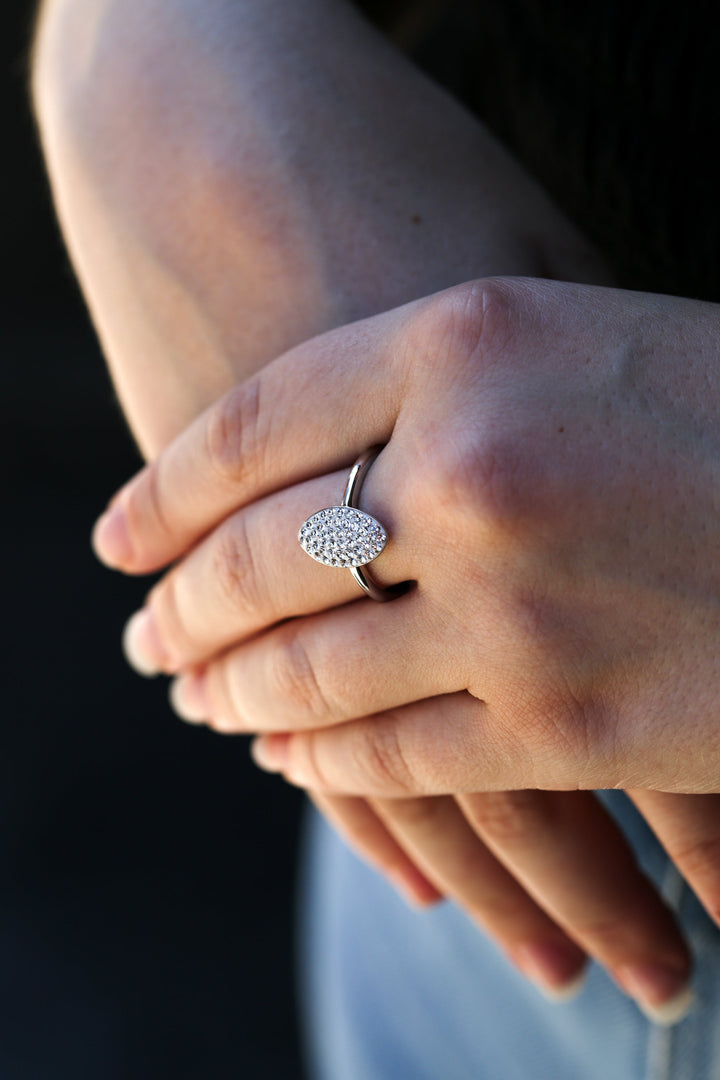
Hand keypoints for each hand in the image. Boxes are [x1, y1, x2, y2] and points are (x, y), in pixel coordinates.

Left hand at [92, 276, 719, 1016]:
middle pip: (256, 557)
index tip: (117, 541)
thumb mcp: (581, 333)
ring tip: (195, 699)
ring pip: (307, 671)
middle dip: (181, 609)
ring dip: (232, 694)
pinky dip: (323, 763)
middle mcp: (473, 468)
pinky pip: (392, 755)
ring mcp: (514, 607)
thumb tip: (305, 466)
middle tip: (147, 639)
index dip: (160, 490)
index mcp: (471, 342)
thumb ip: (442, 383)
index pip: (248, 426)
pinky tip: (288, 755)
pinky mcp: (563, 724)